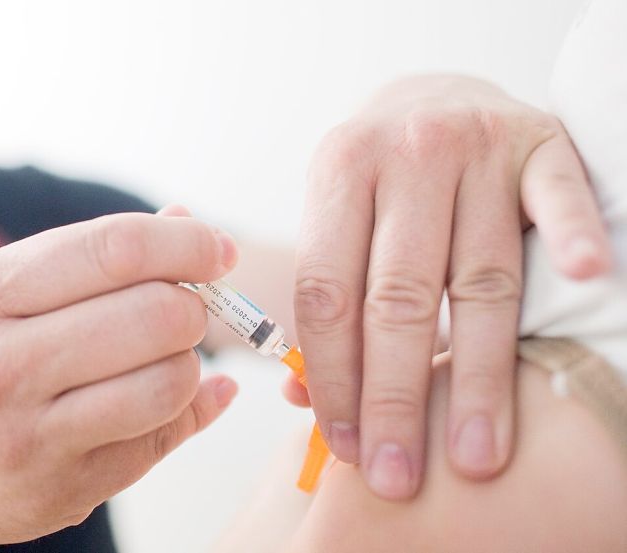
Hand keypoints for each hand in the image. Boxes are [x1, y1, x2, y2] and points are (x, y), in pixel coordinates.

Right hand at [0, 212, 238, 548]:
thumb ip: (90, 256)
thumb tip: (186, 219)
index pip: (114, 249)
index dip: (186, 243)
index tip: (218, 248)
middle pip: (156, 314)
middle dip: (192, 306)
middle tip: (183, 311)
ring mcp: (29, 436)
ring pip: (171, 382)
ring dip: (188, 364)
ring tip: (163, 359)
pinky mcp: (64, 489)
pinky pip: (162, 437)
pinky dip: (180, 410)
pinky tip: (160, 399)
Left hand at [288, 74, 611, 499]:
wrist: (434, 95)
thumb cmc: (380, 182)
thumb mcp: (336, 218)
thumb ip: (327, 301)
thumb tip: (300, 399)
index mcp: (339, 172)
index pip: (328, 292)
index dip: (335, 376)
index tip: (347, 446)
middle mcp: (406, 155)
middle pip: (400, 296)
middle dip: (396, 396)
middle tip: (399, 472)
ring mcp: (478, 146)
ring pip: (480, 277)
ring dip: (478, 374)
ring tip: (475, 452)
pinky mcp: (542, 144)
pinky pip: (559, 197)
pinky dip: (571, 237)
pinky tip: (581, 280)